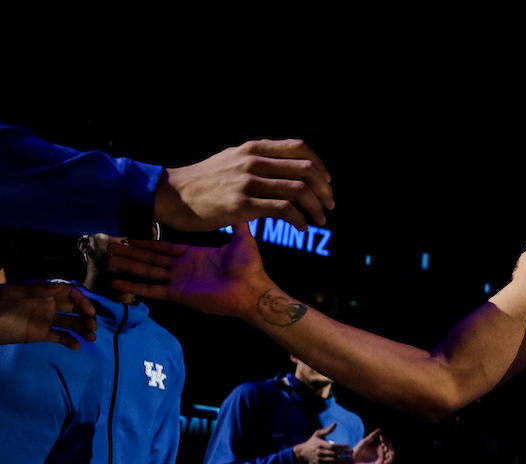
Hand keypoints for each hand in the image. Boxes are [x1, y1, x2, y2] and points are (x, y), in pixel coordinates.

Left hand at [0, 282, 97, 348]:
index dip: (83, 302)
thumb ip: (39, 290)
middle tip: (93, 327)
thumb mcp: (16, 293)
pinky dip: (69, 341)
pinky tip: (76, 346)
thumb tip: (64, 285)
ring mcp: (46, 320)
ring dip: (82, 330)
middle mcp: (49, 305)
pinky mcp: (41, 334)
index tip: (90, 312)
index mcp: (44, 293)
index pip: (70, 295)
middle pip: (74, 309)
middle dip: (87, 317)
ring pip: (70, 324)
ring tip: (90, 338)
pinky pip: (59, 336)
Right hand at [106, 224, 284, 322]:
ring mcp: (179, 282)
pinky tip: (117, 281)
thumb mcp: (242, 240)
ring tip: (109, 258)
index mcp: (195, 255)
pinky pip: (152, 290)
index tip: (130, 234)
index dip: (147, 241)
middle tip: (110, 244)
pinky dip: (134, 286)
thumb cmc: (249, 267)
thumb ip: (237, 224)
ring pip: (147, 271)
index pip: (165, 247)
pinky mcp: (178, 294)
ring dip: (128, 265)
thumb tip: (241, 202)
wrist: (252, 291)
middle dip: (131, 251)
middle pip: (151, 258)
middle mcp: (183, 268)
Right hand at [154, 139, 333, 231]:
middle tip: (329, 205)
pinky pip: (283, 210)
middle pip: (306, 169)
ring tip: (320, 220)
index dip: (320, 165)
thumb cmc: (203, 182)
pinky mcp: (242, 205)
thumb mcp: (232, 160)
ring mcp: (247, 182)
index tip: (326, 183)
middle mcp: (253, 161)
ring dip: (316, 207)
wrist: (171, 195)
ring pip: (299, 190)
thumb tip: (285, 170)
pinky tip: (302, 227)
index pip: (299, 148)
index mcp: (253, 149)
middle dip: (324, 190)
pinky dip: (300, 220)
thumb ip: (258, 161)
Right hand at [293, 422, 351, 463]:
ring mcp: (320, 460)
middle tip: (351, 452)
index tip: (348, 446)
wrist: (302, 454)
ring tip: (349, 458)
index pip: (333, 446)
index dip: (342, 447)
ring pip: (334, 461)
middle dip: (344, 453)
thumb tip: (335, 424)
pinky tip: (343, 463)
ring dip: (343, 460)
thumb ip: (327, 430)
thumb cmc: (311, 442)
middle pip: (335, 454)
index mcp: (320, 444)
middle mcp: (320, 453)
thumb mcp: (317, 434)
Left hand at [347, 428, 394, 463]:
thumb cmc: (356, 453)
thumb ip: (372, 436)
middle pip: (390, 449)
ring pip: (391, 455)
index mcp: (378, 450)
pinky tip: (383, 449)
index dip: (386, 439)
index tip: (381, 436)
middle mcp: (380, 455)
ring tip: (387, 443)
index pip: (387, 444)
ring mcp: (380, 461)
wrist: (351, 462)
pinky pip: (388, 461)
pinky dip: (390, 455)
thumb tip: (380, 429)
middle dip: (388, 443)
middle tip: (382, 439)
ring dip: (391, 449)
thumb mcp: (364, 442)